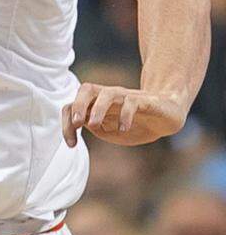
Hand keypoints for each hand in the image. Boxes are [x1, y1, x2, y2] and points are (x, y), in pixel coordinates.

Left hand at [62, 83, 186, 146]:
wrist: (168, 117)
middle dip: (77, 105)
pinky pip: (132, 102)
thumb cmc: (136, 124)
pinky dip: (125, 115)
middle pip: (86, 89)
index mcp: (96, 105)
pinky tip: (123, 129)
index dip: (66, 123)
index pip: (73, 106)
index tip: (72, 145)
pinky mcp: (145, 101)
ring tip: (93, 125)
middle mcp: (109, 97)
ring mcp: (126, 96)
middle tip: (76, 123)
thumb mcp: (112, 133)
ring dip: (97, 109)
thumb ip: (97, 129)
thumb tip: (84, 124)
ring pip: (107, 94)